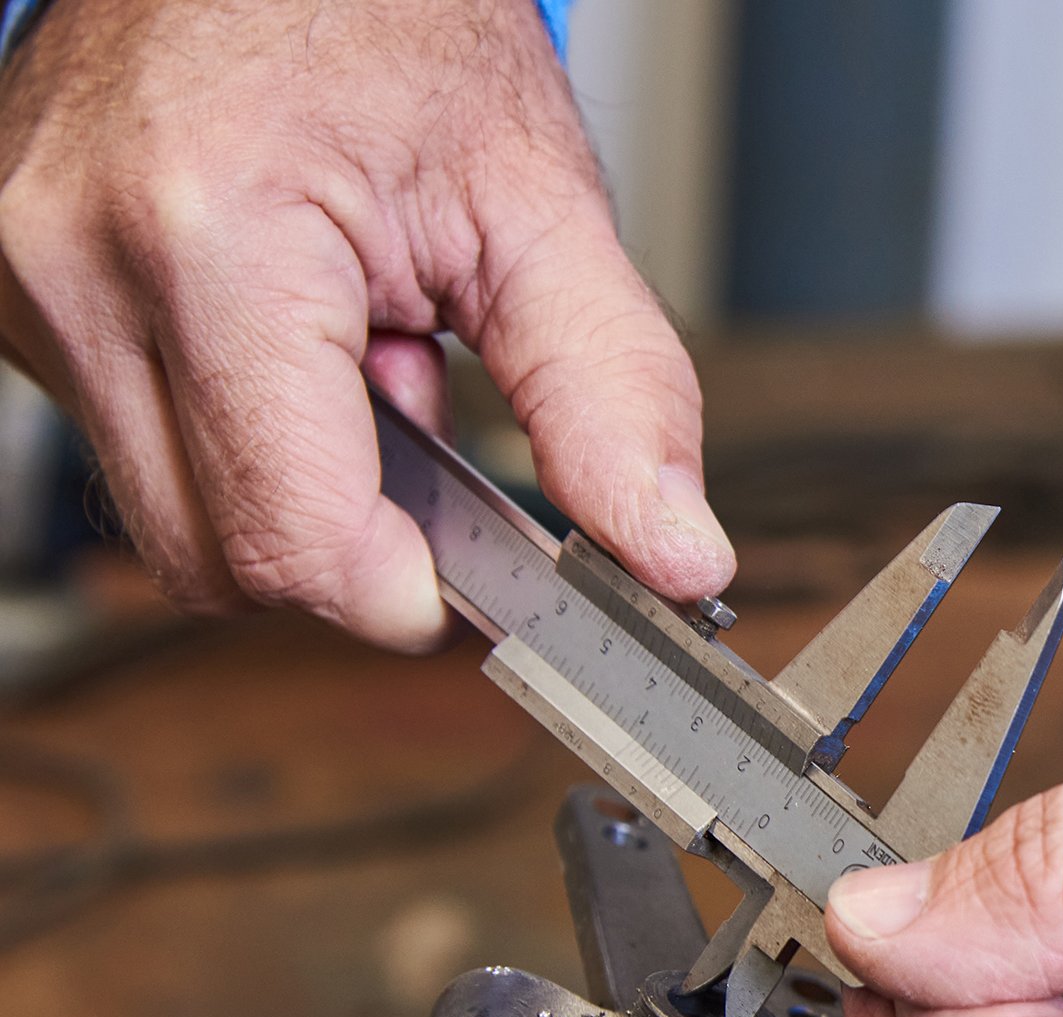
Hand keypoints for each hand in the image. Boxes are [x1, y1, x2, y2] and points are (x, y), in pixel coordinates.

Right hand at [0, 0, 732, 648]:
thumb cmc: (390, 29)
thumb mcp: (538, 207)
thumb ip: (613, 398)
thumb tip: (674, 553)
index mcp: (212, 239)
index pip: (293, 539)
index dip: (403, 590)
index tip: (472, 572)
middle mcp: (80, 266)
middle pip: (225, 560)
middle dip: (351, 532)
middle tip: (425, 406)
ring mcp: (25, 285)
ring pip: (174, 519)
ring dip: (292, 476)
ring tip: (357, 345)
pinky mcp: (15, 300)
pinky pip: (137, 449)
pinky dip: (234, 427)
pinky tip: (289, 332)